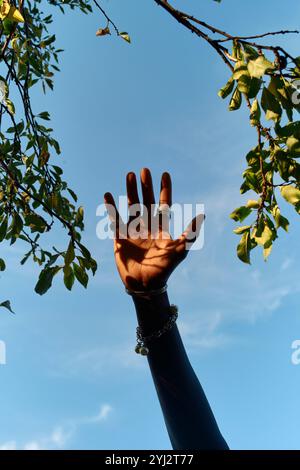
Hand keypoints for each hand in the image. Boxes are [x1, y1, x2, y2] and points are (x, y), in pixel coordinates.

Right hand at [104, 168, 203, 290]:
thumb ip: (190, 233)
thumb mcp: (180, 250)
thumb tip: (203, 214)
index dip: (164, 189)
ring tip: (129, 175)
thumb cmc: (164, 268)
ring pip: (131, 206)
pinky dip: (111, 207)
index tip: (165, 174)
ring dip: (130, 191)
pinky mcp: (119, 237)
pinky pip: (115, 219)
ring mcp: (133, 230)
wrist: (145, 284)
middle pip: (146, 201)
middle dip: (146, 186)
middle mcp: (147, 226)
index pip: (163, 204)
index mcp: (161, 228)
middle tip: (144, 170)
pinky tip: (108, 194)